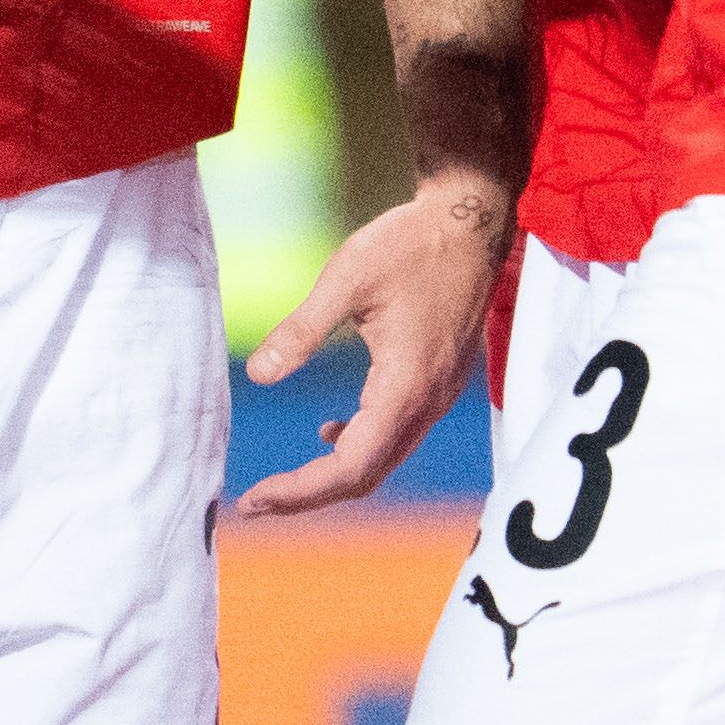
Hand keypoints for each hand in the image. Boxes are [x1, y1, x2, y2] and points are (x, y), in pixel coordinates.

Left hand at [231, 173, 512, 518]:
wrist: (470, 222)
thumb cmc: (411, 243)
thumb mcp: (346, 277)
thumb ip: (302, 330)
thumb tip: (258, 375)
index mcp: (405, 386)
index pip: (350, 465)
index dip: (300, 491)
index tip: (254, 498)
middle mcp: (427, 402)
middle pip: (367, 474)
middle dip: (310, 494)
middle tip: (255, 503)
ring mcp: (438, 394)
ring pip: (384, 457)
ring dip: (334, 474)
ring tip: (283, 480)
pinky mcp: (438, 380)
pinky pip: (397, 433)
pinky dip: (360, 444)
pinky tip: (330, 429)